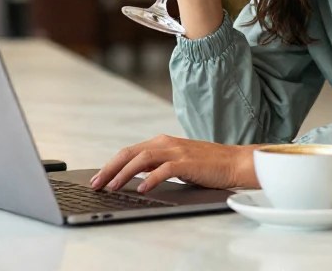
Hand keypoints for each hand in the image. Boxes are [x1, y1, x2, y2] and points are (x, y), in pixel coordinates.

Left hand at [89, 134, 259, 193]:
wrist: (235, 162)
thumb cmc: (208, 165)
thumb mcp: (177, 161)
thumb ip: (158, 164)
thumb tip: (134, 176)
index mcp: (163, 142)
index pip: (129, 151)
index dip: (111, 164)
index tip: (98, 178)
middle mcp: (167, 143)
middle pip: (130, 153)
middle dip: (110, 169)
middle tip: (96, 184)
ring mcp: (178, 152)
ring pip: (143, 159)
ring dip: (124, 174)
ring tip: (114, 187)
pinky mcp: (188, 163)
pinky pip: (165, 169)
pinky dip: (151, 178)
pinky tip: (142, 189)